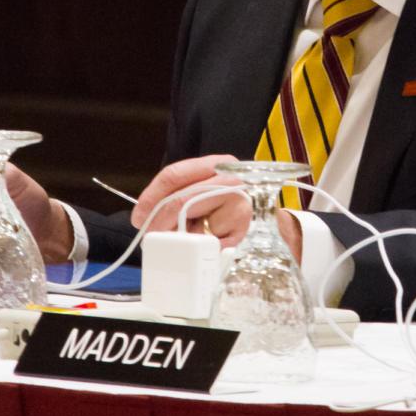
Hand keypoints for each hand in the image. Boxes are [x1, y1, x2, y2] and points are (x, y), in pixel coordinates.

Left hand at [130, 154, 304, 259]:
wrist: (276, 231)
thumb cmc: (234, 213)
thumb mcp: (209, 195)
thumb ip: (183, 196)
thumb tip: (146, 217)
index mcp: (219, 165)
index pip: (175, 175)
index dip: (151, 197)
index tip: (139, 216)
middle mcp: (231, 180)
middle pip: (180, 201)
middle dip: (159, 223)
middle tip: (151, 238)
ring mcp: (240, 205)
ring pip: (193, 226)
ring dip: (183, 239)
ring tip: (188, 241)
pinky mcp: (244, 233)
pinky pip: (209, 245)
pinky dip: (203, 251)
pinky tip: (210, 248)